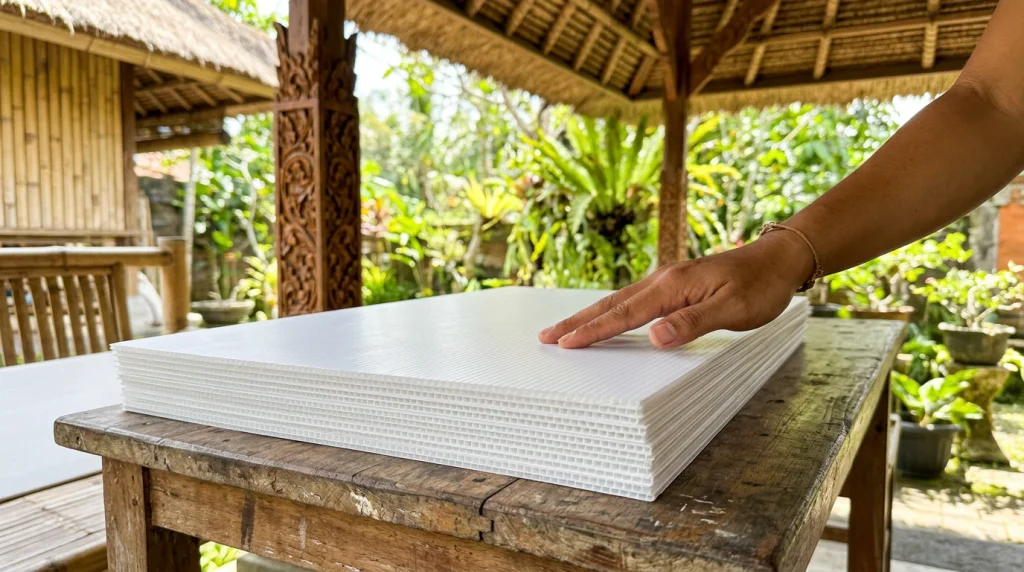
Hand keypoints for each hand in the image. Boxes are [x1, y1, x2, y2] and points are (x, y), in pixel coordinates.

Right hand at [537, 231, 814, 348]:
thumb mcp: (733, 309)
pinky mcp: (674, 285)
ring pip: (619, 301)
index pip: (624, 314)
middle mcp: (662, 280)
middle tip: (545, 336)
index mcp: (672, 287)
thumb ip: (692, 323)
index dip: (594, 331)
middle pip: (611, 304)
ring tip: (565, 329)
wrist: (779, 259)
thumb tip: (653, 337)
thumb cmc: (760, 286)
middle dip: (577, 322)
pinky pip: (633, 300)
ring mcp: (667, 281)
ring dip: (590, 315)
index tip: (565, 343)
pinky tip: (606, 317)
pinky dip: (611, 310)